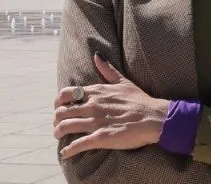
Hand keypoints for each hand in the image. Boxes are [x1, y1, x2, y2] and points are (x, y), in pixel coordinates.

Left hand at [54, 53, 168, 158]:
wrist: (154, 117)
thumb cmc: (140, 100)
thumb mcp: (123, 81)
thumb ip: (108, 70)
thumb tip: (97, 56)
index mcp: (97, 92)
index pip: (66, 94)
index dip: (58, 102)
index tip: (59, 108)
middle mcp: (92, 106)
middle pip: (62, 112)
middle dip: (56, 119)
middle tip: (58, 125)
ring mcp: (95, 122)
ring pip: (65, 126)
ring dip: (58, 133)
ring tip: (59, 137)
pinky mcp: (100, 137)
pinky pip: (77, 144)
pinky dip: (68, 150)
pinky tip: (65, 153)